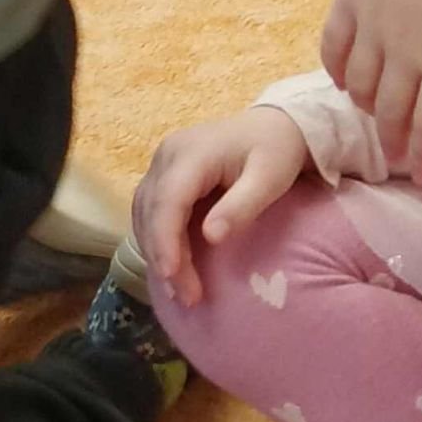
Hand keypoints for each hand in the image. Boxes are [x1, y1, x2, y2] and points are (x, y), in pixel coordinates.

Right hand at [132, 108, 307, 304]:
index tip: (172, 275)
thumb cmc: (277, 150)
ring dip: (157, 252)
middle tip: (185, 296)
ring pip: (145, 213)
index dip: (165, 241)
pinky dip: (158, 240)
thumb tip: (212, 237)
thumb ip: (242, 206)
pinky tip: (173, 266)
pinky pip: (151, 211)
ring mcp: (163, 164)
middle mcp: (167, 155)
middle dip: (163, 256)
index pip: (168, 201)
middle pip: (152, 211)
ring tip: (180, 290)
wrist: (275, 125)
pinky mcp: (166, 175)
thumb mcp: (270, 178)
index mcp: (191, 153)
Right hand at [319, 0, 421, 182]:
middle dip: (395, 142)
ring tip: (377, 116)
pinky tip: (346, 81)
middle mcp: (403, 50)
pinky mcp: (348, 1)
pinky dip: (336, 71)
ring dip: (366, 109)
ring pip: (356, 86)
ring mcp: (371, 25)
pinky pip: (332, 48)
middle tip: (400, 157)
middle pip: (390, 112)